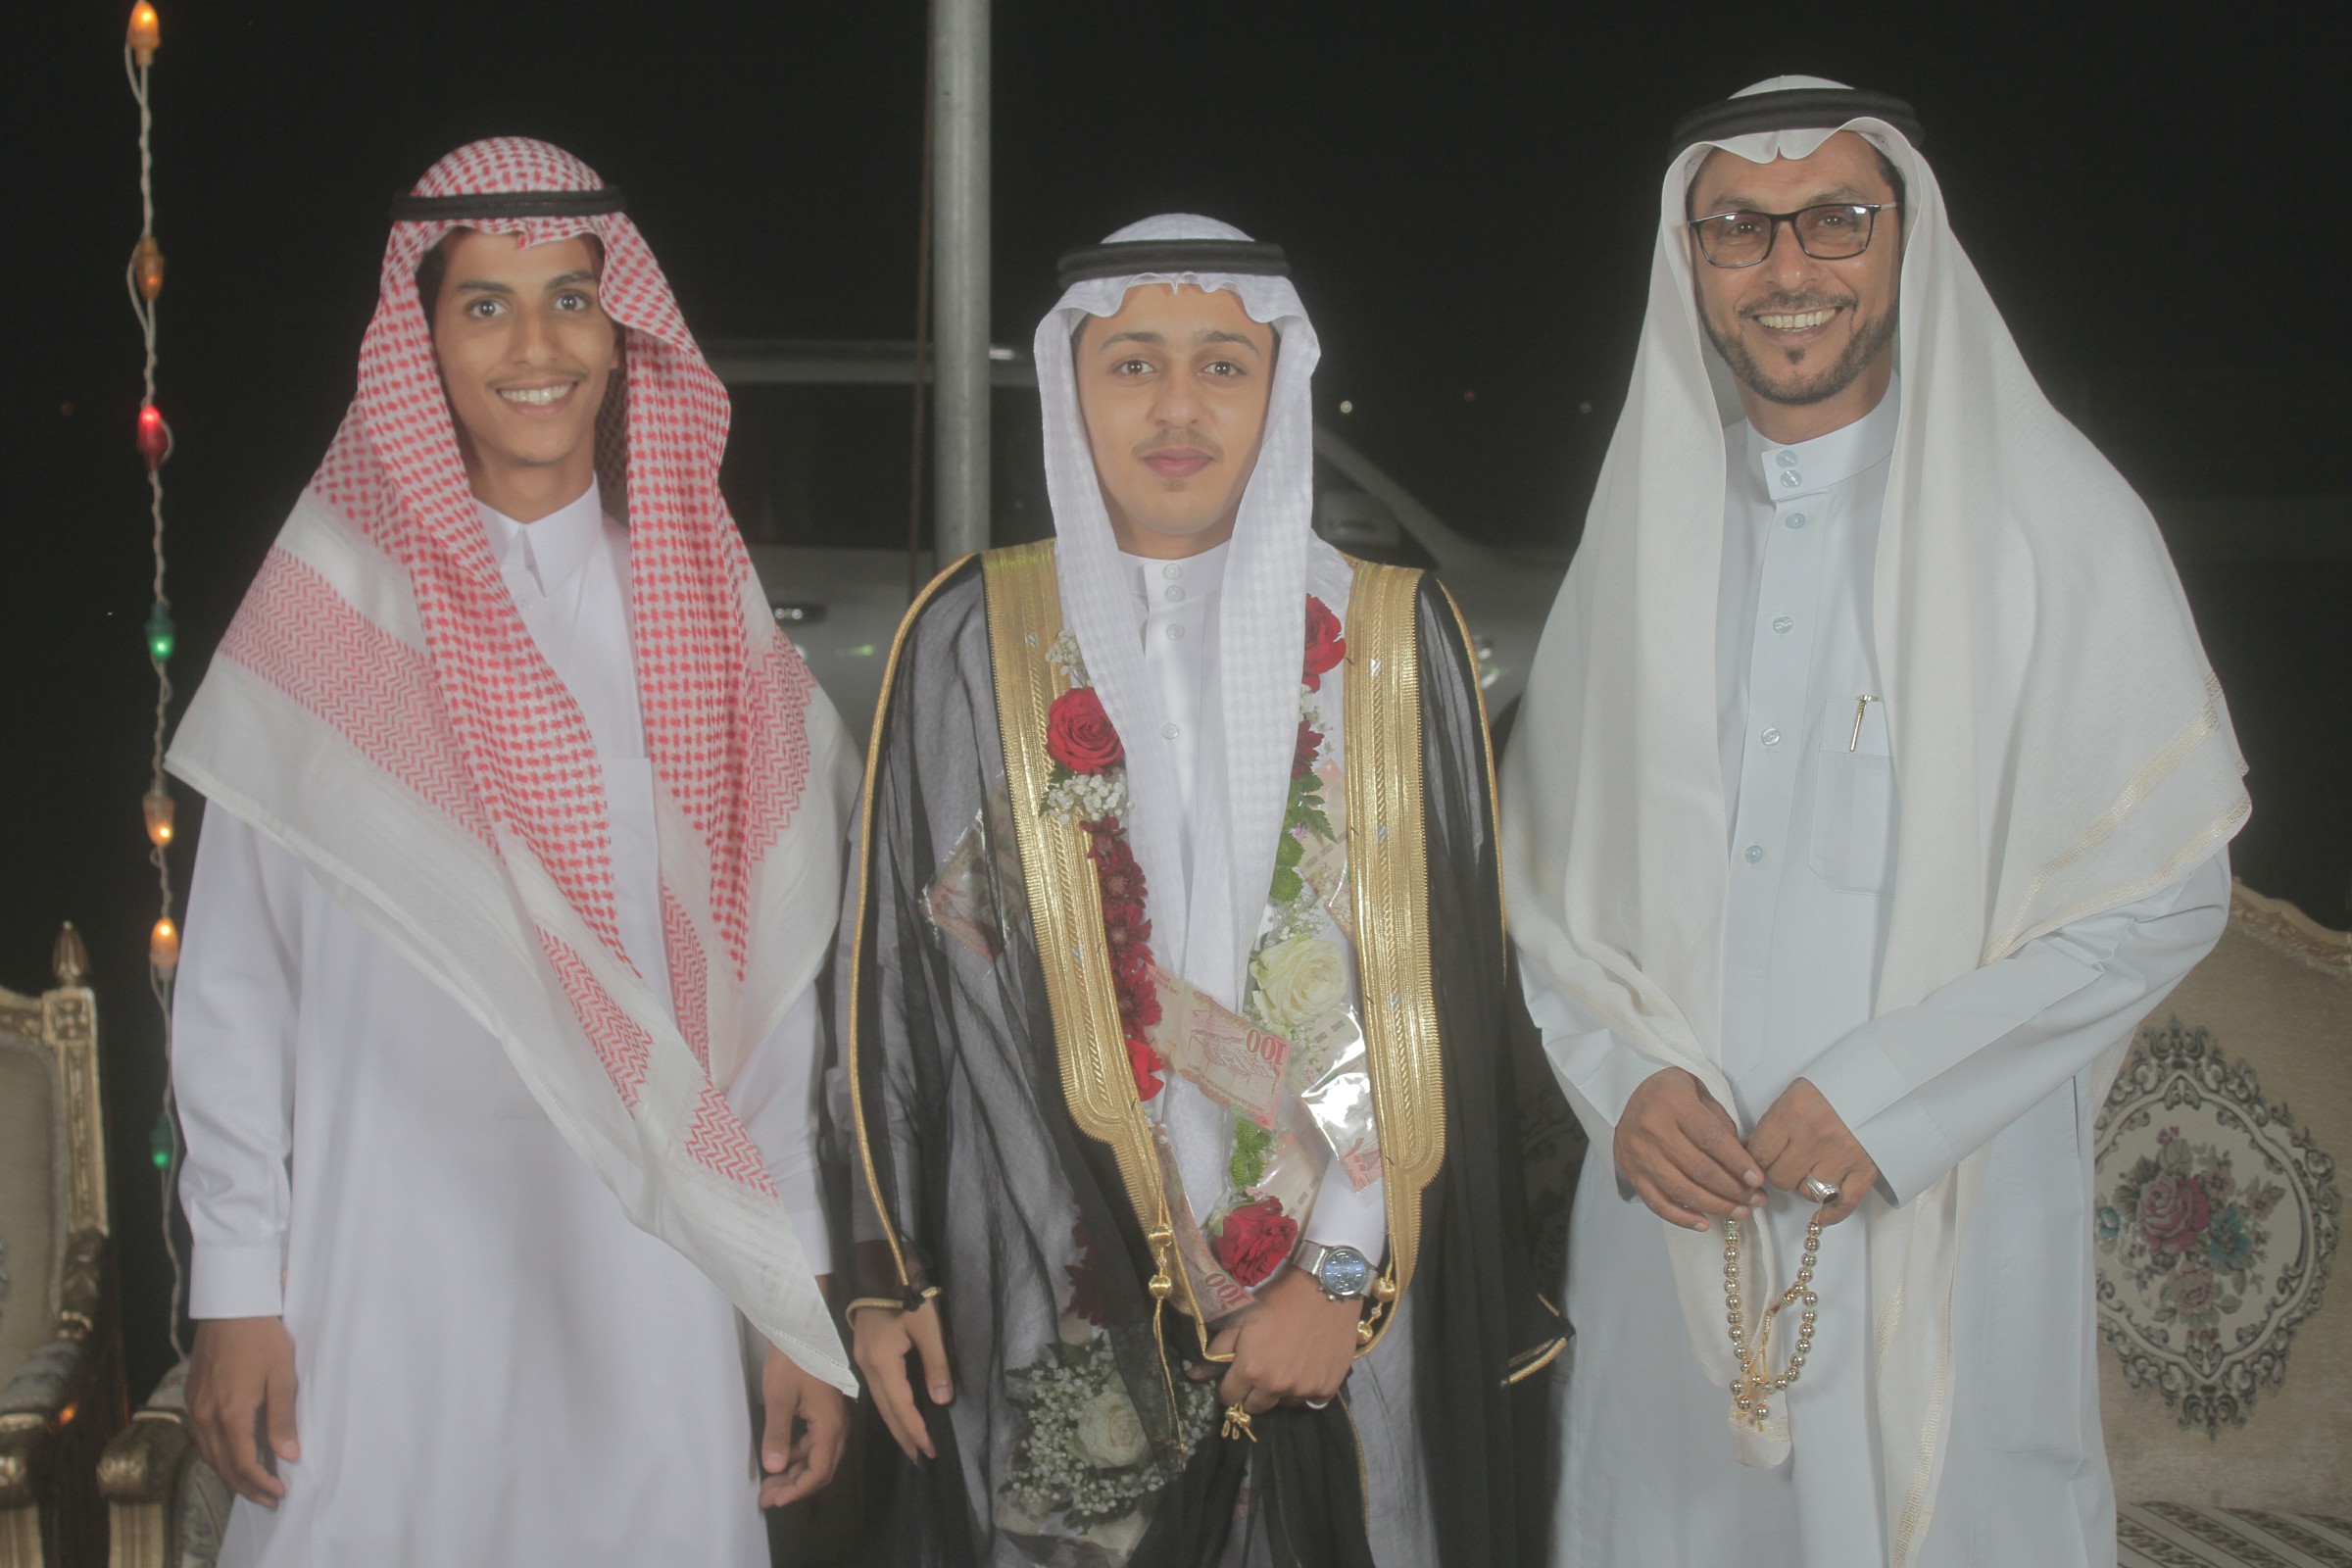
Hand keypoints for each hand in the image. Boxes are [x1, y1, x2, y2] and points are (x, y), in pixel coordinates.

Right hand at [187, 1316, 298, 1507]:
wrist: (230, 1307)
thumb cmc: (262, 1338)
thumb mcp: (282, 1377)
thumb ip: (282, 1419)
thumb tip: (287, 1456)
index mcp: (230, 1414)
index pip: (242, 1463)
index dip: (261, 1483)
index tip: (279, 1493)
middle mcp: (206, 1417)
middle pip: (222, 1466)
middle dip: (246, 1487)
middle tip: (268, 1499)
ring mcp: (194, 1408)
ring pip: (209, 1455)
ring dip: (230, 1473)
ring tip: (253, 1484)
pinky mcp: (192, 1398)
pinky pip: (201, 1438)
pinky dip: (217, 1454)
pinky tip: (232, 1455)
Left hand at [757, 1345, 847, 1506]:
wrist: (803, 1329)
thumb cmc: (791, 1361)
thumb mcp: (778, 1398)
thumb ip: (778, 1435)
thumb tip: (775, 1469)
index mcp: (829, 1425)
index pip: (818, 1471)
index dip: (797, 1491)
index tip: (774, 1500)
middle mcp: (837, 1426)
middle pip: (822, 1469)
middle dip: (796, 1487)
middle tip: (768, 1498)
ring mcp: (833, 1418)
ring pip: (819, 1457)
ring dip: (796, 1473)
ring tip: (770, 1483)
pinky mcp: (826, 1411)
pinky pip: (816, 1443)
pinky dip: (799, 1456)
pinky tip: (781, 1457)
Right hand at [851, 1298, 952, 1462]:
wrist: (876, 1270)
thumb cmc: (905, 1295)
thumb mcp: (928, 1326)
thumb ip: (936, 1364)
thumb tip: (943, 1401)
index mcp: (882, 1363)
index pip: (901, 1407)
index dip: (916, 1431)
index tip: (931, 1452)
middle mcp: (868, 1368)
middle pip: (886, 1411)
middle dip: (904, 1437)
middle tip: (920, 1460)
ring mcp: (862, 1362)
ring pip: (880, 1403)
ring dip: (896, 1426)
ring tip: (911, 1445)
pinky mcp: (864, 1356)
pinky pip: (877, 1392)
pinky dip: (890, 1409)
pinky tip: (899, 1415)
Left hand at [1186, 1266, 1359, 1414]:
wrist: (1323, 1289)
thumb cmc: (1278, 1300)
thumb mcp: (1242, 1319)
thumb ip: (1217, 1350)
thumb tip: (1192, 1375)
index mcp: (1250, 1370)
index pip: (1229, 1397)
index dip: (1229, 1386)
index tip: (1236, 1375)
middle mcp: (1276, 1386)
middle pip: (1255, 1406)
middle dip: (1252, 1392)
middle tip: (1261, 1370)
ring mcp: (1303, 1389)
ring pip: (1283, 1403)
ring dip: (1280, 1391)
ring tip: (1285, 1366)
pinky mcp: (1326, 1388)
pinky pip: (1310, 1400)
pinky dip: (1304, 1389)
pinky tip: (1306, 1368)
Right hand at [1614, 1067, 1766, 1230]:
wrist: (1629, 1097)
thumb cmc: (1673, 1094)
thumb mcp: (1700, 1093)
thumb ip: (1721, 1123)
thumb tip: (1743, 1163)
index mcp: (1673, 1101)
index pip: (1710, 1138)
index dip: (1736, 1162)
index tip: (1757, 1179)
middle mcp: (1652, 1127)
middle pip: (1698, 1168)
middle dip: (1732, 1189)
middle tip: (1755, 1199)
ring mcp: (1640, 1153)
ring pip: (1680, 1189)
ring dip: (1714, 1206)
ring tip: (1739, 1212)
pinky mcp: (1632, 1173)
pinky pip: (1657, 1202)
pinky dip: (1682, 1217)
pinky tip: (1704, 1223)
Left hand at [1748, 1077, 1878, 1224]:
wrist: (1879, 1085)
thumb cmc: (1830, 1089)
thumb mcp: (1794, 1094)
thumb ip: (1772, 1124)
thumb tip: (1749, 1152)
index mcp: (1793, 1114)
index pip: (1759, 1154)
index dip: (1755, 1160)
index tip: (1760, 1160)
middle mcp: (1815, 1138)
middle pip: (1780, 1178)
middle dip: (1779, 1173)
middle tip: (1786, 1163)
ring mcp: (1842, 1156)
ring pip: (1807, 1192)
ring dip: (1805, 1186)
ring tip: (1811, 1169)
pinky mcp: (1865, 1170)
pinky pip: (1843, 1203)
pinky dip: (1832, 1213)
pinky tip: (1823, 1215)